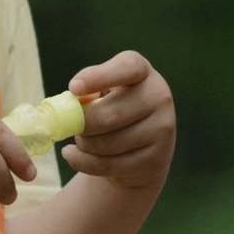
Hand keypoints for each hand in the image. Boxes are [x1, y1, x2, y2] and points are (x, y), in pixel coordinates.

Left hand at [63, 50, 175, 198]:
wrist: (141, 147)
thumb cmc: (114, 109)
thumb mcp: (102, 92)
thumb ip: (88, 91)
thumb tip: (76, 100)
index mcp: (142, 72)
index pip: (127, 67)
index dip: (99, 77)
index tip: (74, 88)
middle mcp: (159, 97)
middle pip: (109, 115)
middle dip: (82, 125)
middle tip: (71, 127)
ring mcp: (162, 130)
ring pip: (107, 144)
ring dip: (84, 144)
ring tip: (82, 140)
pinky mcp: (156, 160)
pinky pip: (109, 165)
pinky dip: (83, 162)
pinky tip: (73, 155)